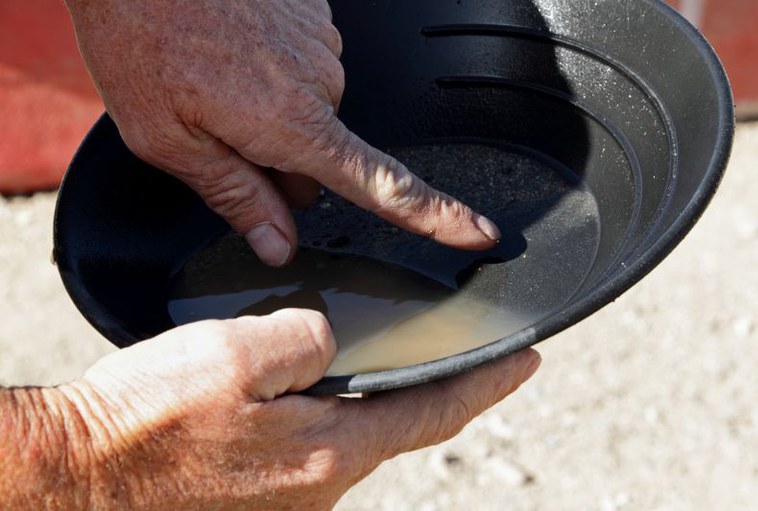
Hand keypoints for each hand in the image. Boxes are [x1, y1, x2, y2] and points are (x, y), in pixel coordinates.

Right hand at [47, 310, 539, 509]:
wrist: (78, 478)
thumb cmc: (145, 426)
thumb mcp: (235, 354)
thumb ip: (304, 338)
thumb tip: (327, 337)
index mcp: (328, 449)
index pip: (436, 412)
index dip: (489, 383)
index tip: (526, 362)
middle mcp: (319, 483)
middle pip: (401, 427)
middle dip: (438, 393)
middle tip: (468, 360)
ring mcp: (289, 495)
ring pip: (356, 435)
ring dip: (381, 402)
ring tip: (396, 371)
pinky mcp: (259, 494)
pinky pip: (316, 445)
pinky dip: (334, 414)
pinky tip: (318, 395)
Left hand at [65, 0, 501, 266]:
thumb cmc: (142, 35)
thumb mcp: (168, 139)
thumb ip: (235, 196)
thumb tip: (279, 245)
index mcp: (292, 124)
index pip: (382, 185)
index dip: (434, 217)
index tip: (478, 233)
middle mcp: (321, 83)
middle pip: (321, 156)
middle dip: (278, 162)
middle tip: (217, 134)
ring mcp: (320, 42)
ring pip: (308, 110)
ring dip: (269, 112)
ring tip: (213, 81)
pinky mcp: (312, 14)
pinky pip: (302, 65)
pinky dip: (270, 72)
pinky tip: (229, 52)